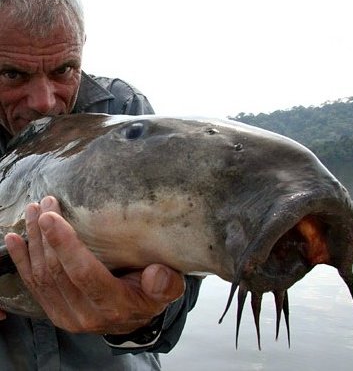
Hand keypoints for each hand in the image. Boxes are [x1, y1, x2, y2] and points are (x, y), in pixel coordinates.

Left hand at [4, 196, 184, 333]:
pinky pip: (33, 286)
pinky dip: (21, 261)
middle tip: (44, 205)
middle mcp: (86, 315)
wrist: (133, 318)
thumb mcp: (167, 289)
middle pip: (57, 272)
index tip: (51, 217)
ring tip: (32, 213)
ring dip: (34, 242)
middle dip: (47, 236)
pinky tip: (13, 241)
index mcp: (114, 305)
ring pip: (42, 276)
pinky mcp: (55, 312)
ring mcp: (67, 316)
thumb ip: (165, 284)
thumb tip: (154, 273)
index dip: (66, 246)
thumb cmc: (150, 296)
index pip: (84, 274)